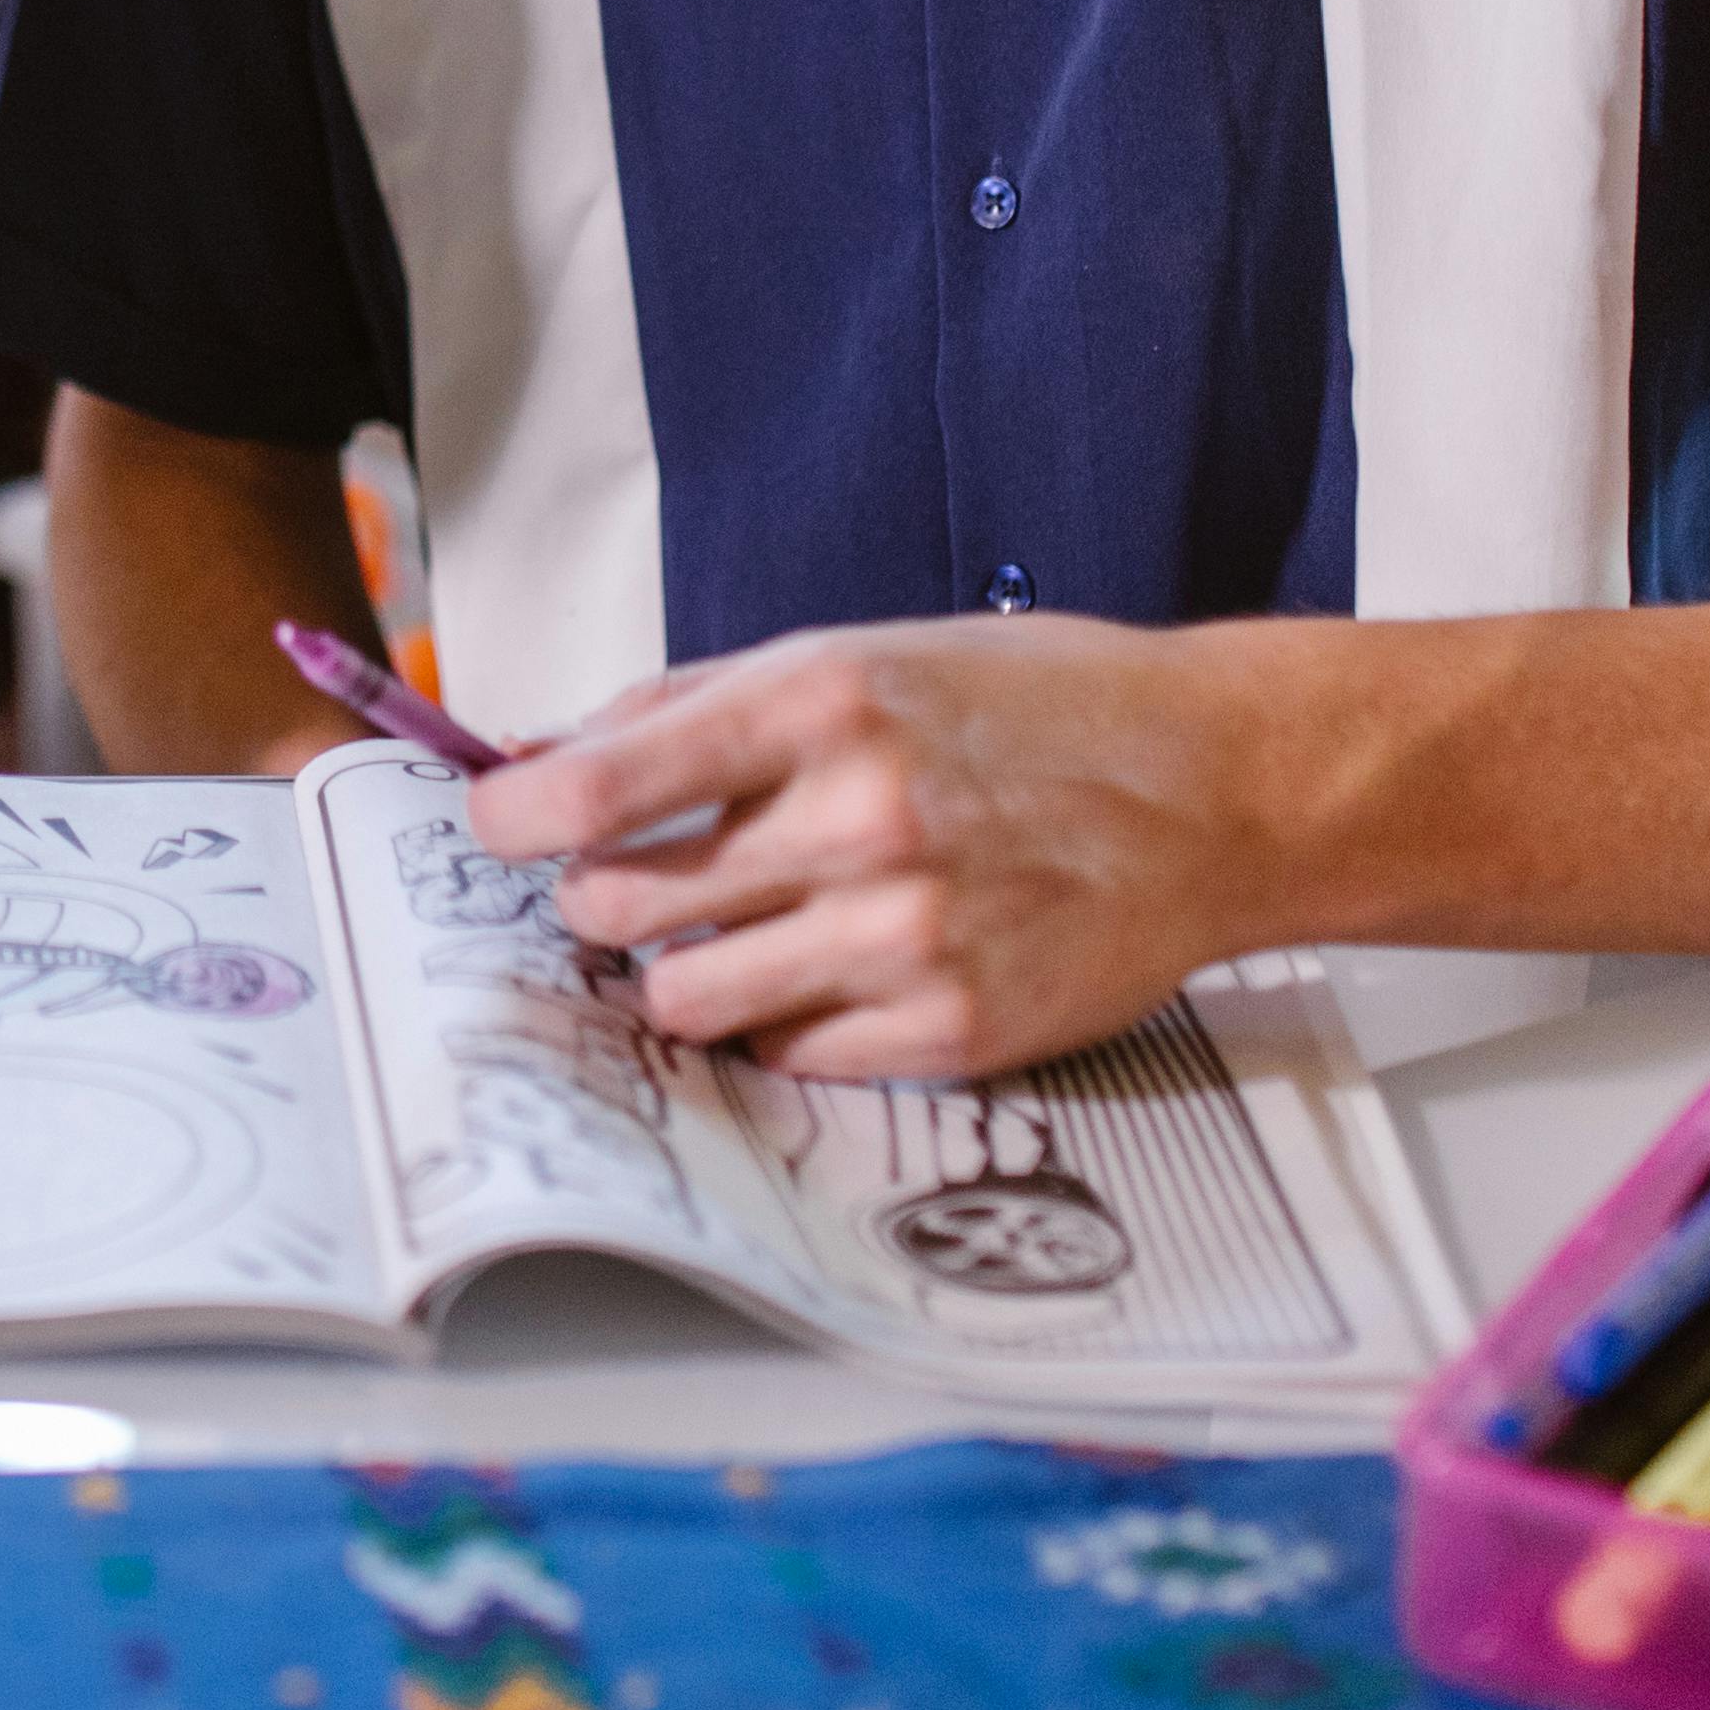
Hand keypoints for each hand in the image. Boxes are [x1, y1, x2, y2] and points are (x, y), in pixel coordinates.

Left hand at [459, 616, 1284, 1080]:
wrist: (1213, 788)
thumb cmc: (1035, 710)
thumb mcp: (859, 655)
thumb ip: (694, 707)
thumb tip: (543, 757)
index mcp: (820, 706)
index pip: (600, 786)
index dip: (513, 817)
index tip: (496, 825)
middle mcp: (855, 822)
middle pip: (619, 906)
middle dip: (603, 897)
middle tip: (644, 877)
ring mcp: (904, 938)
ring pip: (684, 999)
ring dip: (686, 968)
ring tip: (747, 925)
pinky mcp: (949, 1031)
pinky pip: (784, 1054)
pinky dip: (784, 1018)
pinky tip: (835, 967)